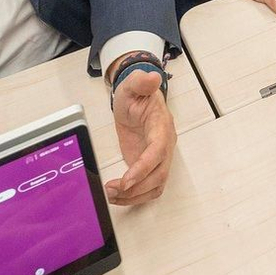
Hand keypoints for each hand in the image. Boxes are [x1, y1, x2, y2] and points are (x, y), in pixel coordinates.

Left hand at [107, 69, 174, 204]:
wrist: (135, 100)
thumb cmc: (136, 94)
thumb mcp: (133, 84)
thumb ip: (141, 82)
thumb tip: (152, 78)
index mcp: (161, 126)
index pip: (158, 151)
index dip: (144, 168)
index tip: (127, 180)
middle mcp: (164, 144)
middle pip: (158, 174)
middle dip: (136, 187)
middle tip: (112, 190)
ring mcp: (158, 157)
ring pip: (155, 185)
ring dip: (134, 196)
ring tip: (111, 195)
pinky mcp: (149, 166)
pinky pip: (148, 187)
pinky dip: (134, 196)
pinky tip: (117, 196)